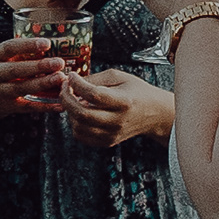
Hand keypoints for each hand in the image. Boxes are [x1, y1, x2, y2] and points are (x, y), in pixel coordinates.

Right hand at [0, 40, 69, 119]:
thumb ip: (19, 53)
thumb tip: (50, 49)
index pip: (9, 48)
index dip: (28, 45)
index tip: (46, 43)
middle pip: (15, 70)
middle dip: (38, 66)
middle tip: (58, 63)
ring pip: (21, 88)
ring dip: (42, 84)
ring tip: (60, 79)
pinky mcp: (5, 107)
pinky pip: (27, 107)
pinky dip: (44, 107)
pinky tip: (59, 105)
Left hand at [56, 67, 171, 148]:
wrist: (153, 113)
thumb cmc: (135, 91)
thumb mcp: (119, 77)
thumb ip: (95, 78)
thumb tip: (72, 82)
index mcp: (124, 101)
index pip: (93, 94)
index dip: (77, 84)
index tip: (71, 76)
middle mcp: (118, 120)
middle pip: (82, 114)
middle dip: (66, 99)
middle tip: (64, 88)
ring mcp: (112, 134)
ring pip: (78, 127)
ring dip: (69, 112)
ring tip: (73, 100)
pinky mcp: (107, 142)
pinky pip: (82, 137)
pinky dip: (74, 124)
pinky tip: (79, 112)